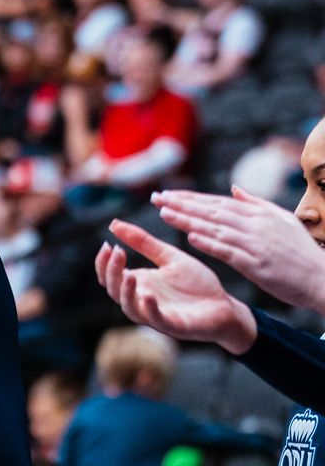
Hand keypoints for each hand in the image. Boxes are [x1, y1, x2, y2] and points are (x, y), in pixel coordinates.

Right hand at [95, 219, 256, 353]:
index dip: (103, 263)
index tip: (108, 244)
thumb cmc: (196, 284)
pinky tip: (148, 295)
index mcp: (139, 284)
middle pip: (114, 290)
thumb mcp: (168, 257)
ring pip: (130, 308)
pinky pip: (156, 320)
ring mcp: (155, 314)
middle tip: (118, 252)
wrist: (224, 305)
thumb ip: (144, 243)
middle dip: (112, 272)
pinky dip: (149, 309)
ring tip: (129, 275)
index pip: (109, 276)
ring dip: (126, 292)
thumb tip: (115, 224)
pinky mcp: (173, 325)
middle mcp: (141, 300)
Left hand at [154, 185, 324, 313]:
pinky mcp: (256, 264)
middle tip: (156, 198)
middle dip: (182, 204)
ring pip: (215, 228)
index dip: (190, 198)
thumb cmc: (300, 251)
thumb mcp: (281, 219)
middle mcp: (254, 225)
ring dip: (188, 220)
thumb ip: (255, 204)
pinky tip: (191, 238)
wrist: (321, 277)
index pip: (217, 203)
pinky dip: (210, 244)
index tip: (168, 194)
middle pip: (211, 211)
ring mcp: (255, 243)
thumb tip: (234, 189)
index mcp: (257, 214)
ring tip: (164, 214)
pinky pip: (229, 252)